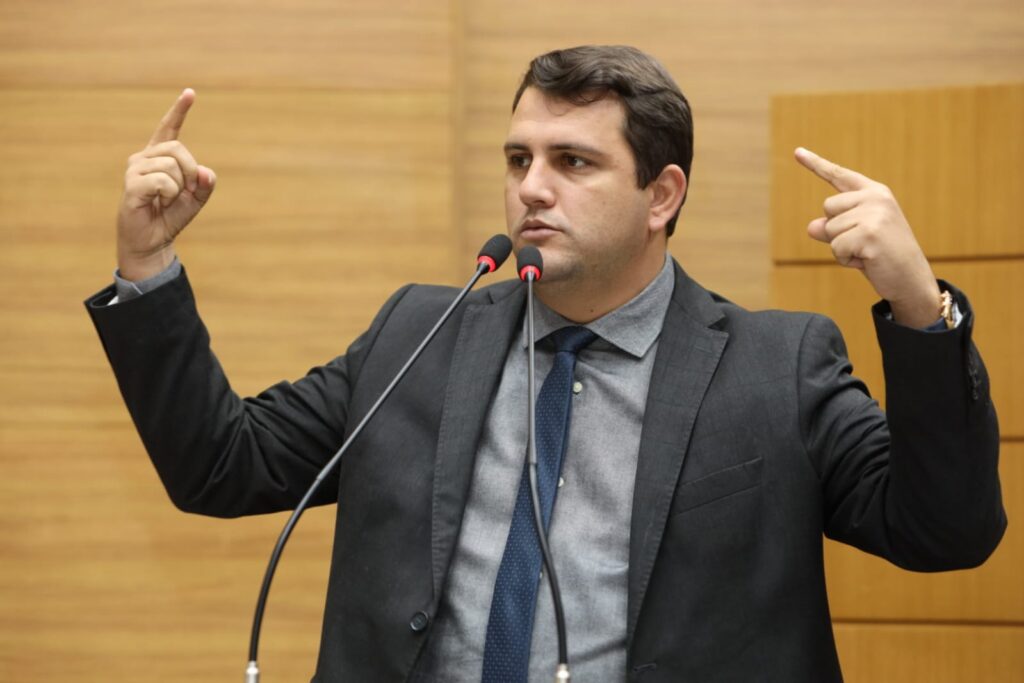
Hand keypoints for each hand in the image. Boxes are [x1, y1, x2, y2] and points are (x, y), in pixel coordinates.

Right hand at [117, 88, 216, 280]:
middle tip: (182, 192)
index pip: (169, 129)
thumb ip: (205, 183)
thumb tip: (205, 172)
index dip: (179, 111)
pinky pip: (164, 181)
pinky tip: (158, 203)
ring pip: (173, 166)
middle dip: (190, 172)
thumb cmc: (170, 216)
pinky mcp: (132, 184)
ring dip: (179, 188)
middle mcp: (143, 157)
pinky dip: (169, 194)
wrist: (152, 240)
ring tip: (165, 200)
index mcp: (159, 157)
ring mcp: (134, 169)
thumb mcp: (196, 199)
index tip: (190, 93)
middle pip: (179, 149)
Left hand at [795, 147, 940, 327]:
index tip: (796, 152)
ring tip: (867, 252)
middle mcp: (876, 197)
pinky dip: (846, 259)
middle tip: (863, 243)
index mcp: (874, 193)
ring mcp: (874, 214)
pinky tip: (867, 260)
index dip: (816, 164)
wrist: (911, 279)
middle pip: (827, 208)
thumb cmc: (882, 257)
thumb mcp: (854, 237)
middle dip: (836, 231)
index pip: (839, 176)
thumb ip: (832, 227)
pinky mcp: (870, 233)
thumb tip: (812, 227)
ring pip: (830, 229)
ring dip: (841, 248)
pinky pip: (836, 247)